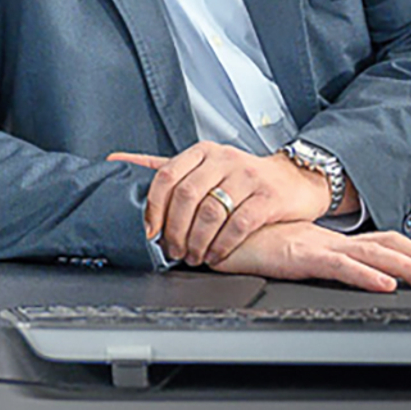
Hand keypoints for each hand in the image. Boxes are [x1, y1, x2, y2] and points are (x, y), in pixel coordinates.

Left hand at [107, 140, 336, 266]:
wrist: (295, 179)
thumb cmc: (242, 177)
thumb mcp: (203, 166)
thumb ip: (161, 166)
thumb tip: (115, 160)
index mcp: (203, 153)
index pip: (167, 176)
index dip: (153, 208)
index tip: (149, 231)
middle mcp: (224, 160)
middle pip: (186, 197)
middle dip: (174, 230)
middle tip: (172, 250)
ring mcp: (247, 177)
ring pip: (211, 212)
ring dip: (196, 241)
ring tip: (193, 256)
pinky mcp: (267, 197)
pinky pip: (238, 224)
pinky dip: (222, 244)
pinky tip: (215, 254)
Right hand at [209, 221, 410, 291]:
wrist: (212, 226)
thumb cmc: (242, 242)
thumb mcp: (281, 255)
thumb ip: (300, 261)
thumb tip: (321, 274)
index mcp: (329, 241)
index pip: (381, 244)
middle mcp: (330, 240)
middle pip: (389, 245)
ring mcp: (318, 245)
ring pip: (375, 255)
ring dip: (409, 268)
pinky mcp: (300, 254)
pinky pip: (341, 266)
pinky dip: (367, 276)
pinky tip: (386, 286)